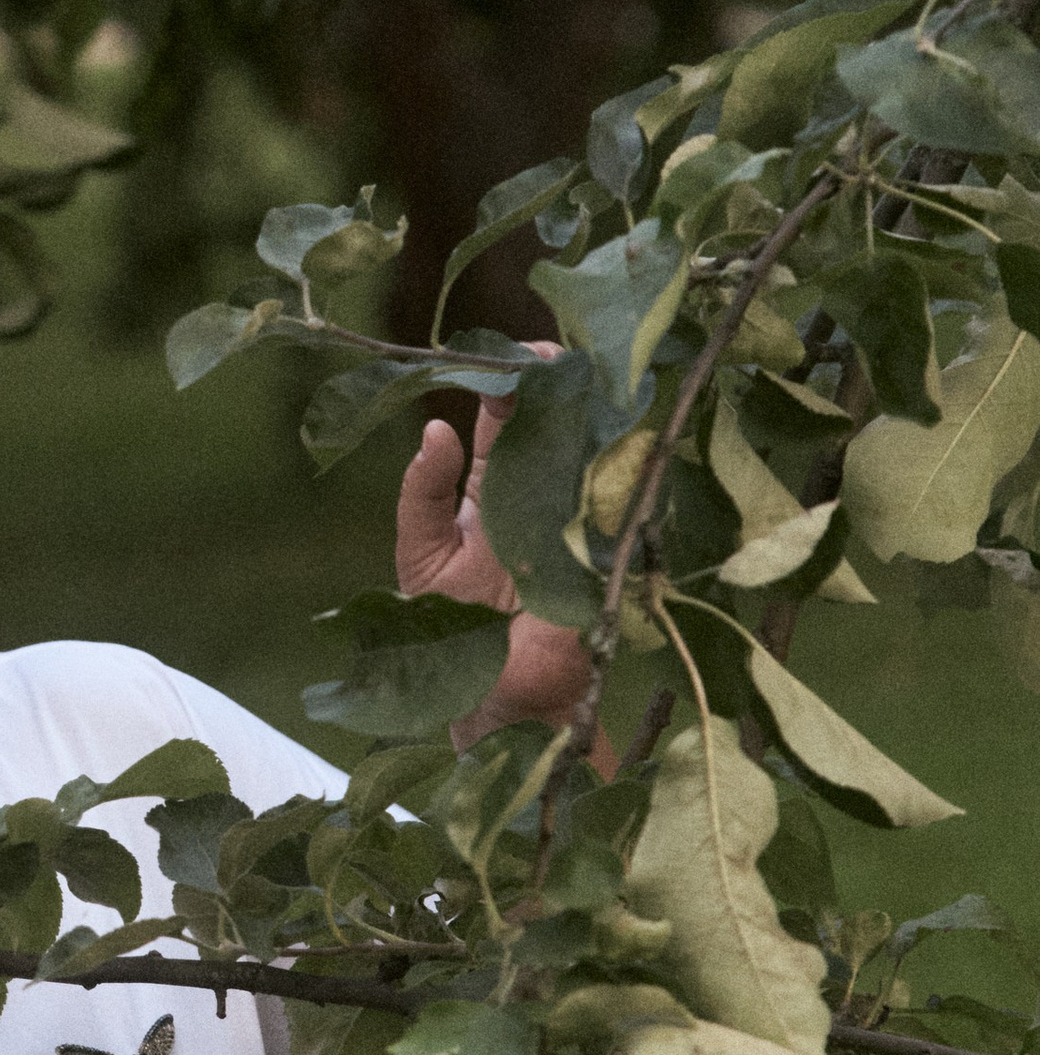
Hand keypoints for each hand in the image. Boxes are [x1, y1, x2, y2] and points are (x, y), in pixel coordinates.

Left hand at [395, 360, 593, 740]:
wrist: (495, 699)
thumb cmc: (450, 630)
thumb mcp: (424, 552)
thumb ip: (422, 493)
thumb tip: (435, 429)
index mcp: (492, 487)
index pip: (504, 420)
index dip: (509, 382)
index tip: (511, 354)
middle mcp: (540, 494)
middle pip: (559, 423)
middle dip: (563, 382)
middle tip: (559, 355)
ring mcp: (580, 520)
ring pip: (597, 453)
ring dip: (600, 415)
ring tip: (595, 377)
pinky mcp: (610, 555)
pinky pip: (627, 507)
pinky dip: (631, 473)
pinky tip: (628, 440)